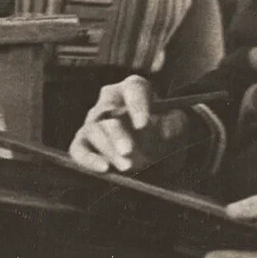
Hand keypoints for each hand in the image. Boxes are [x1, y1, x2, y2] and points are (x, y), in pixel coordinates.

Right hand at [69, 76, 194, 174]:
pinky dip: (88, 159)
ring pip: (93, 130)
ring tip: (126, 166)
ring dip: (108, 149)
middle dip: (117, 133)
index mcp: (134, 90)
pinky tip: (104, 168)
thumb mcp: (178, 126)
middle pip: (107, 110)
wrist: (160, 153)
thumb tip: (149, 130)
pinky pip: (78, 150)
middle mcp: (110, 102)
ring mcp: (94, 122)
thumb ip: (169, 125)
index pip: (134, 89)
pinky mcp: (84, 144)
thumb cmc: (167, 132)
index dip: (137, 105)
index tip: (144, 123)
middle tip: (128, 150)